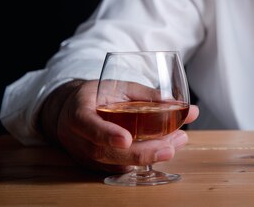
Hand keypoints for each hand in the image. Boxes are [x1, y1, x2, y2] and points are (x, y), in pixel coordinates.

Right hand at [40, 80, 198, 172]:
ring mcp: (85, 155)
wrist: (72, 110)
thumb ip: (148, 95)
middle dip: (140, 152)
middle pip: (106, 152)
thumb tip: (180, 104)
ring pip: (116, 163)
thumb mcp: (119, 87)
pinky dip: (143, 160)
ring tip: (175, 144)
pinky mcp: (96, 165)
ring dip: (148, 156)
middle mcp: (78, 138)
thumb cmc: (98, 95)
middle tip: (169, 147)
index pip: (88, 125)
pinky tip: (164, 149)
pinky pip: (120, 167)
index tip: (126, 139)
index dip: (106, 134)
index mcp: (79, 113)